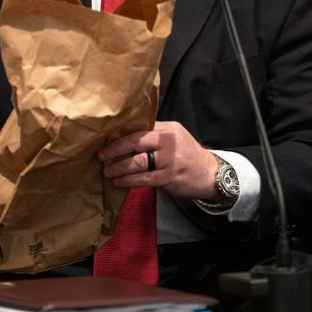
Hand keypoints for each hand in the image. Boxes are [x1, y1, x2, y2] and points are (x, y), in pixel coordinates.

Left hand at [96, 121, 220, 200]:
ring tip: (107, 172)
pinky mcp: (170, 177)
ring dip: (119, 168)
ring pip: (138, 162)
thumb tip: (125, 137)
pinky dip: (129, 181)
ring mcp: (170, 160)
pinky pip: (145, 179)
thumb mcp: (175, 137)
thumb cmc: (186, 155)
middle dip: (115, 150)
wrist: (210, 173)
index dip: (120, 137)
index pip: (139, 129)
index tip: (104, 142)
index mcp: (168, 129)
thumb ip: (155, 135)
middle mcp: (169, 141)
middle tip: (101, 157)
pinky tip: (119, 182)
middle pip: (136, 142)